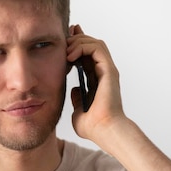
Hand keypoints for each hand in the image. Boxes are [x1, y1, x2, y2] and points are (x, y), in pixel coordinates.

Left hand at [66, 25, 126, 143]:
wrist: (103, 131)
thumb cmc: (93, 126)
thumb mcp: (78, 111)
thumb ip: (76, 99)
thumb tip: (74, 90)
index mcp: (97, 80)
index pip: (87, 56)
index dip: (75, 45)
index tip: (63, 41)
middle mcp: (104, 73)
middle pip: (91, 45)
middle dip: (75, 38)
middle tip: (62, 42)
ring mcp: (108, 70)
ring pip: (95, 43)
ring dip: (78, 42)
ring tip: (66, 53)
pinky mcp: (109, 70)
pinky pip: (97, 48)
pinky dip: (82, 47)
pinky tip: (70, 56)